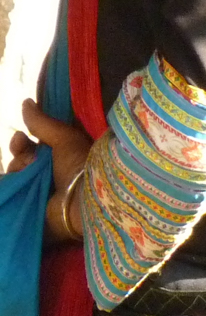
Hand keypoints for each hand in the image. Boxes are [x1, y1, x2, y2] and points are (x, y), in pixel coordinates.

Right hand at [10, 100, 95, 241]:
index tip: (21, 138)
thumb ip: (43, 122)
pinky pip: (12, 199)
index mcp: (60, 159)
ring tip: (28, 176)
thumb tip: (26, 102)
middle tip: (29, 161)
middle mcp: (49, 176)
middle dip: (20, 158)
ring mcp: (40, 195)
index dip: (21, 143)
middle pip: (20, 162)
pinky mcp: (32, 213)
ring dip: (17, 173)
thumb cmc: (82, 164)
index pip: (31, 148)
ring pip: (15, 179)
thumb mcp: (65, 138)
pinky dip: (10, 191)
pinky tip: (13, 187)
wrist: (86, 201)